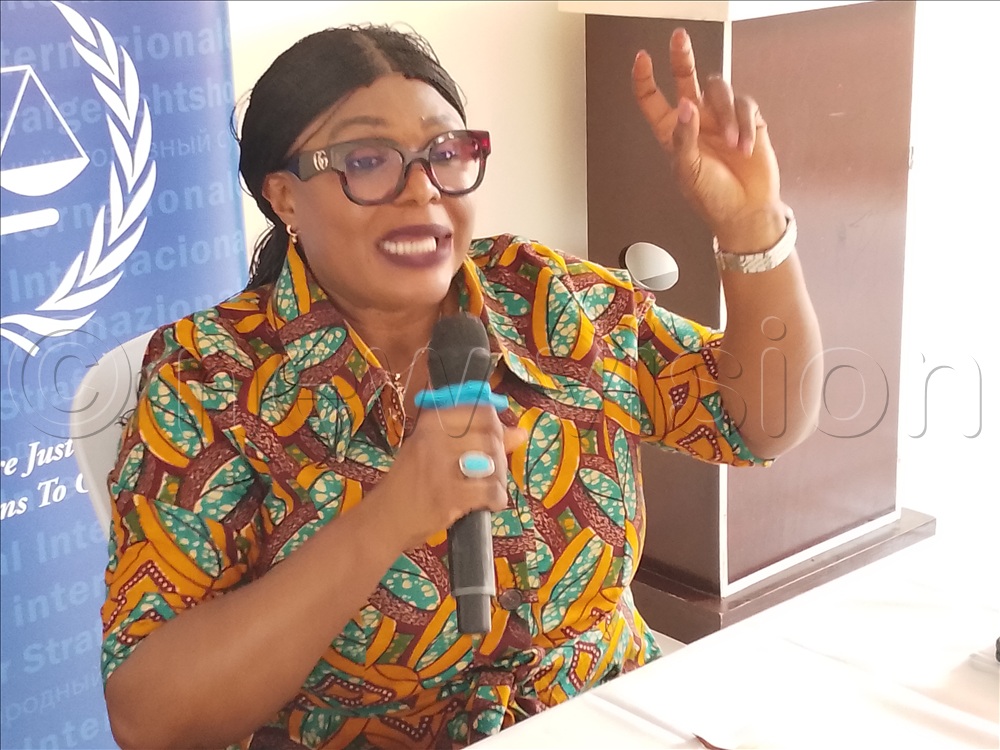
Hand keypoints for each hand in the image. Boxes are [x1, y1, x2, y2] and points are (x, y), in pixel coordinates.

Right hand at [377, 404, 526, 549]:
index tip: (492, 440)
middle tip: (490, 472)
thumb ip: (477, 438)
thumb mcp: (435, 451)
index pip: (480, 410)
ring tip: (488, 489)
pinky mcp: (448, 495)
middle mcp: (436, 438)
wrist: (385, 518)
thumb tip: (520, 432)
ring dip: (499, 479)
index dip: (495, 426)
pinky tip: (488, 503)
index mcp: (432, 422)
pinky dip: (495, 499)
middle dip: (499, 456)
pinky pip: (490, 490)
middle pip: (491, 436)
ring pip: (493, 462)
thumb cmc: (410, 482)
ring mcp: (441, 467)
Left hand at [632, 28, 787, 252]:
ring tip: (734, 146)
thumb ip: (684, 138)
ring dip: (726, 115)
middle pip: (685, 78)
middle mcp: (695, 120)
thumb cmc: (712, 197)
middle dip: (681, 57)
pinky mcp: (746, 120)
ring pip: (719, 89)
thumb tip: (685, 105)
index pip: (653, 100)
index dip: (645, 79)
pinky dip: (745, 125)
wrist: (746, 210)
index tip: (642, 59)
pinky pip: (744, 105)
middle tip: (679, 38)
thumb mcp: (689, 171)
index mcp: (673, 133)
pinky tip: (745, 147)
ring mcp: (721, 118)